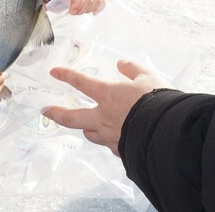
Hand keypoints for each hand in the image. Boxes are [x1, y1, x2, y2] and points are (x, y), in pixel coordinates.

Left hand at [43, 60, 166, 154]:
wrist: (167, 132)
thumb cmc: (158, 102)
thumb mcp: (148, 77)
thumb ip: (133, 69)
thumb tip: (122, 64)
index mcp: (108, 95)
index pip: (81, 83)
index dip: (66, 76)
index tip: (54, 72)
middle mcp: (104, 117)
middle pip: (72, 117)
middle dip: (57, 113)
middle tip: (46, 111)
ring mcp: (110, 136)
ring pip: (89, 134)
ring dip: (86, 128)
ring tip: (87, 126)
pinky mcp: (120, 151)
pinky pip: (109, 145)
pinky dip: (109, 140)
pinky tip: (116, 138)